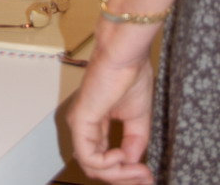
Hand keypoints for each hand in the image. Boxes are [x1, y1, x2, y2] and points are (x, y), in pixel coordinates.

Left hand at [67, 49, 154, 183]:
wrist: (124, 54)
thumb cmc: (130, 74)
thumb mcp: (137, 117)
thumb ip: (133, 142)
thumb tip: (132, 163)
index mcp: (96, 123)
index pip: (103, 158)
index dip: (125, 172)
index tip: (148, 175)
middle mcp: (84, 125)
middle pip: (97, 167)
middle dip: (123, 177)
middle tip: (146, 177)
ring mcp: (80, 124)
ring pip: (92, 166)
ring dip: (118, 174)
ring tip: (138, 168)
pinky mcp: (80, 121)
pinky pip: (88, 157)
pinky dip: (108, 165)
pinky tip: (122, 156)